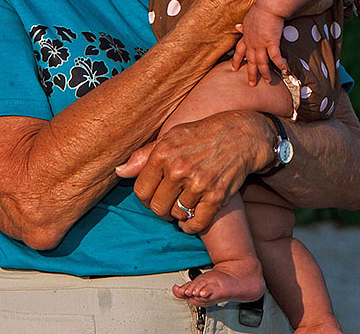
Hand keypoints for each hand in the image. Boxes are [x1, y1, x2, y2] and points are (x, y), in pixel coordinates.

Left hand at [125, 112, 272, 233]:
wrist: (240, 135)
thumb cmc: (201, 135)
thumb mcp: (170, 137)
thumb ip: (143, 156)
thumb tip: (119, 171)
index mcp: (163, 153)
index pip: (140, 191)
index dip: (146, 196)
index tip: (154, 193)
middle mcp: (179, 168)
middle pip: (156, 208)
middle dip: (160, 209)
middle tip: (169, 201)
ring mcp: (198, 183)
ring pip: (176, 215)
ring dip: (178, 214)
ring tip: (184, 203)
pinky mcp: (217, 196)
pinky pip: (196, 223)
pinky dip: (192, 225)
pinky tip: (193, 216)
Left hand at [232, 6, 285, 84]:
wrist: (268, 6)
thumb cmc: (259, 10)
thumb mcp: (248, 19)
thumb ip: (244, 26)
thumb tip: (237, 26)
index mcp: (247, 36)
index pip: (240, 51)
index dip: (237, 60)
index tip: (234, 68)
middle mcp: (252, 42)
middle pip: (251, 60)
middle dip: (251, 73)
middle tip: (251, 84)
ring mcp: (261, 43)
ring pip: (262, 62)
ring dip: (265, 73)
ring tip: (268, 81)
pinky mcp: (271, 42)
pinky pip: (275, 57)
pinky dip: (279, 64)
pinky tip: (284, 70)